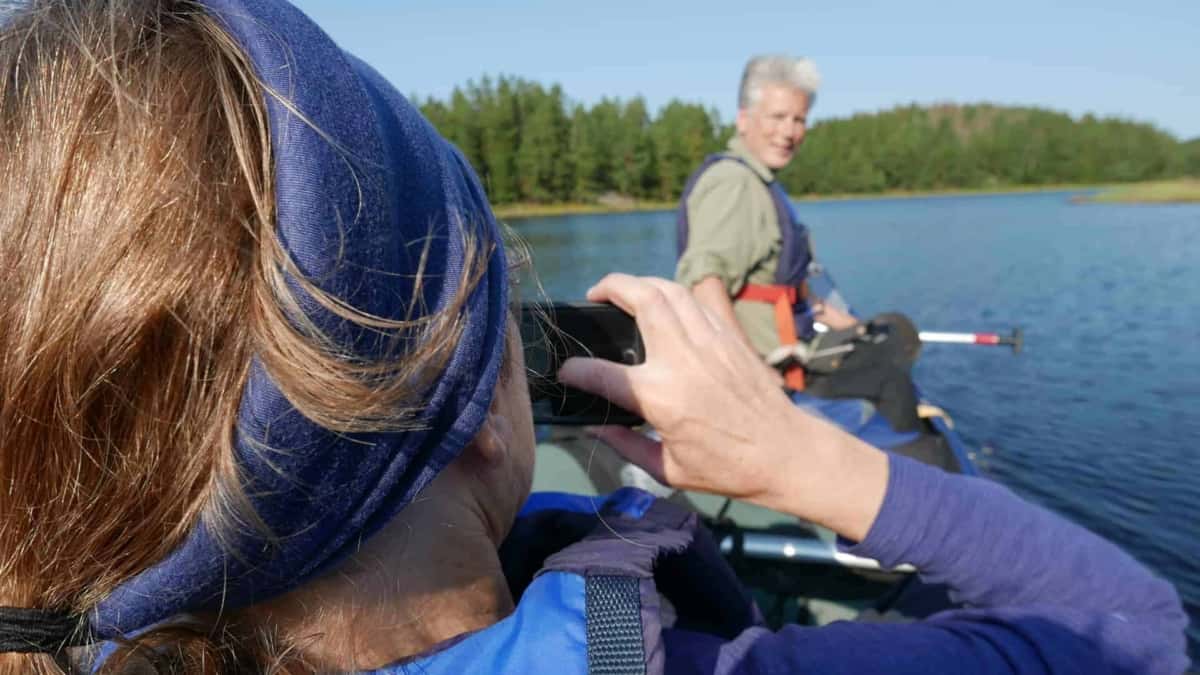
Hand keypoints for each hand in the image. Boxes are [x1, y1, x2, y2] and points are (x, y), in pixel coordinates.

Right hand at [557, 274, 888, 539]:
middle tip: (595, 294)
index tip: (565, 372)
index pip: (602, 373)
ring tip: (626, 290)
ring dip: (641, 281)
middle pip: (640, 299)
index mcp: (661, 397)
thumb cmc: (725, 469)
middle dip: (610, 286)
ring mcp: (709, 341)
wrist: (786, 452)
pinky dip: (673, 293)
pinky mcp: (729, 336)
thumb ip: (624, 444)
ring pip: (670, 289)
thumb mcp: (666, 469)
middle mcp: (682, 358)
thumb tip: (593, 425)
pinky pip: (695, 300)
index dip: (575, 371)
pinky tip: (664, 303)